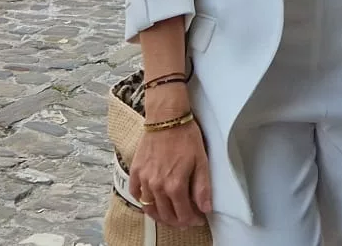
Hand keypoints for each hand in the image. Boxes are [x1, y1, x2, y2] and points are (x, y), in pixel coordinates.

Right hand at [127, 97, 213, 227]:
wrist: (166, 118)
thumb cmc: (186, 137)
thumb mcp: (201, 162)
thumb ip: (202, 188)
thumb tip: (205, 208)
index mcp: (175, 185)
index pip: (183, 214)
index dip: (192, 220)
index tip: (198, 219)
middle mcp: (157, 186)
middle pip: (166, 215)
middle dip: (177, 221)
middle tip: (185, 220)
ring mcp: (144, 179)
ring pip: (150, 208)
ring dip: (160, 215)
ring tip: (169, 215)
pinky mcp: (136, 171)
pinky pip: (136, 193)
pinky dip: (143, 201)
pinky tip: (151, 201)